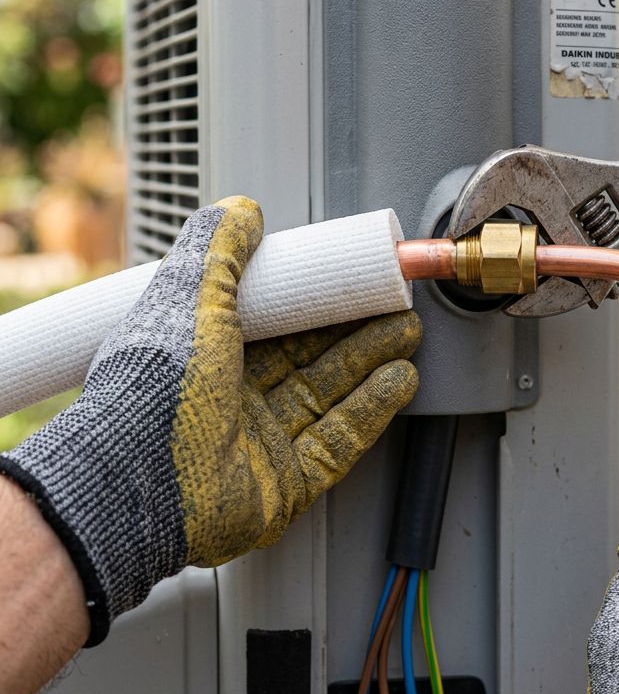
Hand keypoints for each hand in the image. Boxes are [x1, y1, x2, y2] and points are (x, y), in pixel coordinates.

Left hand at [0, 196, 420, 644]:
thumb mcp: (185, 298)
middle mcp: (232, 397)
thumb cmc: (150, 392)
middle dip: (358, 329)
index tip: (351, 277)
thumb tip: (241, 209)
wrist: (136, 485)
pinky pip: (339, 440)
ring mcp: (260, 442)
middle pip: (310, 355)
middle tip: (394, 305)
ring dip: (372, 362)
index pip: (275, 319)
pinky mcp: (286, 482)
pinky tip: (398, 381)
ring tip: (406, 334)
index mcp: (206, 353)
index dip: (317, 299)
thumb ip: (217, 249)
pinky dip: (372, 409)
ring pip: (330, 393)